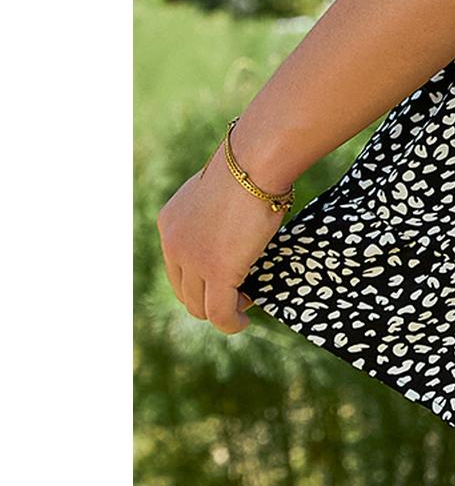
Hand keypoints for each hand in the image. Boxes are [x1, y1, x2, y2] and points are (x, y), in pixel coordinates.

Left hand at [156, 139, 284, 334]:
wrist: (254, 163)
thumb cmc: (249, 168)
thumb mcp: (221, 193)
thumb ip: (217, 215)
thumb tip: (235, 228)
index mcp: (170, 224)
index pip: (177, 268)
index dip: (200, 280)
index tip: (226, 278)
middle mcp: (173, 245)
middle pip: (185, 291)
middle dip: (211, 297)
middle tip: (241, 292)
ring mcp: (192, 260)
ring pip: (199, 306)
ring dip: (221, 310)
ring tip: (244, 304)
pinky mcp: (216, 271)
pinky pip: (219, 313)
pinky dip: (230, 323)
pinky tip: (242, 320)